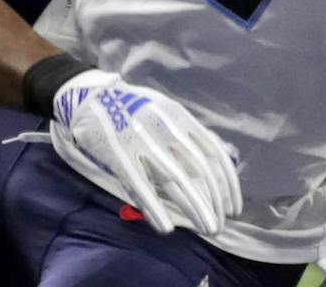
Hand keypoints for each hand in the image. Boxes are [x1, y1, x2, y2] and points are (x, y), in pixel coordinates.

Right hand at [49, 69, 241, 235]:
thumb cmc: (134, 109)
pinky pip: (140, 185)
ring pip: (175, 179)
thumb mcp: (165, 112)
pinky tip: (166, 227)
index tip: (234, 206)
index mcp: (179, 117)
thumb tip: (216, 161)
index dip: (227, 182)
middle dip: (214, 201)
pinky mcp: (118, 155)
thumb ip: (187, 135)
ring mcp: (142, 141)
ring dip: (194, 207)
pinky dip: (154, 207)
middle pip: (198, 169)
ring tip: (207, 228)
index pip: (213, 152)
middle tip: (220, 226)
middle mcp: (165, 127)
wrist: (91, 97)